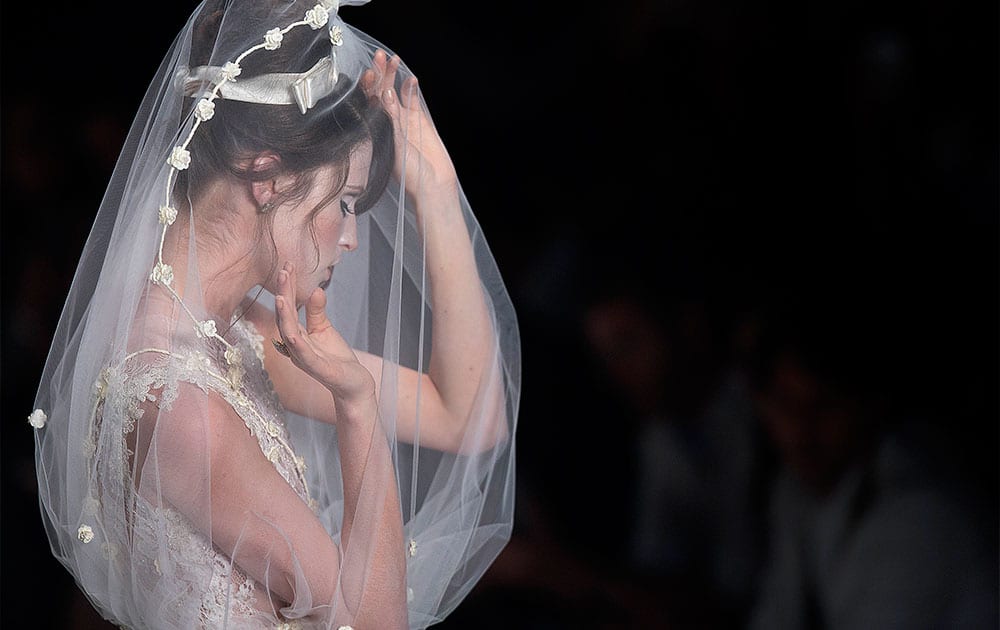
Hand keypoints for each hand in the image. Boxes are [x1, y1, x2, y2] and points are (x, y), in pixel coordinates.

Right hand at [273, 261, 374, 410]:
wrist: (353, 385)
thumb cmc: (336, 359)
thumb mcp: (325, 330)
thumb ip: (317, 312)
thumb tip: (316, 289)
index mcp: (297, 336)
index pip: (288, 309)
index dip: (288, 288)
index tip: (288, 266)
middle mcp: (296, 347)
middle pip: (285, 317)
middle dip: (284, 294)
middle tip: (284, 271)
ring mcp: (305, 359)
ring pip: (290, 335)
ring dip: (285, 316)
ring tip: (281, 296)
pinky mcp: (318, 370)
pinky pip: (305, 356)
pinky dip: (298, 344)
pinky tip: (293, 334)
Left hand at [361, 50, 456, 197]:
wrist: (433, 187)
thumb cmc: (410, 176)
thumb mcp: (396, 147)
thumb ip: (391, 121)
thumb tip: (386, 94)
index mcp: (375, 131)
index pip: (368, 104)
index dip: (367, 87)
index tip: (369, 73)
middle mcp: (387, 124)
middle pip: (380, 94)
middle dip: (380, 74)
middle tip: (380, 57)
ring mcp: (403, 122)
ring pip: (396, 94)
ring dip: (394, 77)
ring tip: (395, 61)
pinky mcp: (419, 122)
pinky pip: (412, 101)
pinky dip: (411, 89)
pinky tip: (411, 79)